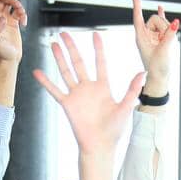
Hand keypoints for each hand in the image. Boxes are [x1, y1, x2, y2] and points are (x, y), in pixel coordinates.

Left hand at [0, 0, 26, 62]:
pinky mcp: (13, 23)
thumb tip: (2, 19)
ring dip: (18, 5)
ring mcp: (5, 19)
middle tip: (16, 5)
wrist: (9, 59)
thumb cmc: (1, 53)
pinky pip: (18, 12)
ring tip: (22, 14)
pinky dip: (23, 14)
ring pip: (10, 4)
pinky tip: (24, 23)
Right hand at [33, 32, 144, 154]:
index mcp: (103, 87)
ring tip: (53, 44)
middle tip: (64, 33)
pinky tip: (37, 72)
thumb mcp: (125, 107)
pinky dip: (45, 82)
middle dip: (71, 47)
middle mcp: (88, 88)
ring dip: (59, 58)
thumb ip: (132, 90)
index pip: (100, 63)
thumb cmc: (114, 130)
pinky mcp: (67, 105)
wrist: (100, 146)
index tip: (95, 35)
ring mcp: (76, 95)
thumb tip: (143, 73)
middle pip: (78, 62)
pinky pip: (54, 90)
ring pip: (66, 72)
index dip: (98, 49)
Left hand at [131, 0, 177, 84]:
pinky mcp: (160, 38)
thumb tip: (176, 21)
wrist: (159, 78)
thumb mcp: (164, 50)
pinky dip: (163, 16)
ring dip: (168, 31)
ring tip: (166, 45)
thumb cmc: (158, 68)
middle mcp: (146, 34)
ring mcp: (153, 35)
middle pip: (155, 19)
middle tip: (164, 41)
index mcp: (140, 37)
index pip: (138, 16)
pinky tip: (160, 7)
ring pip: (163, 23)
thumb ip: (170, 35)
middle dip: (163, 26)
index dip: (137, 4)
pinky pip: (162, 23)